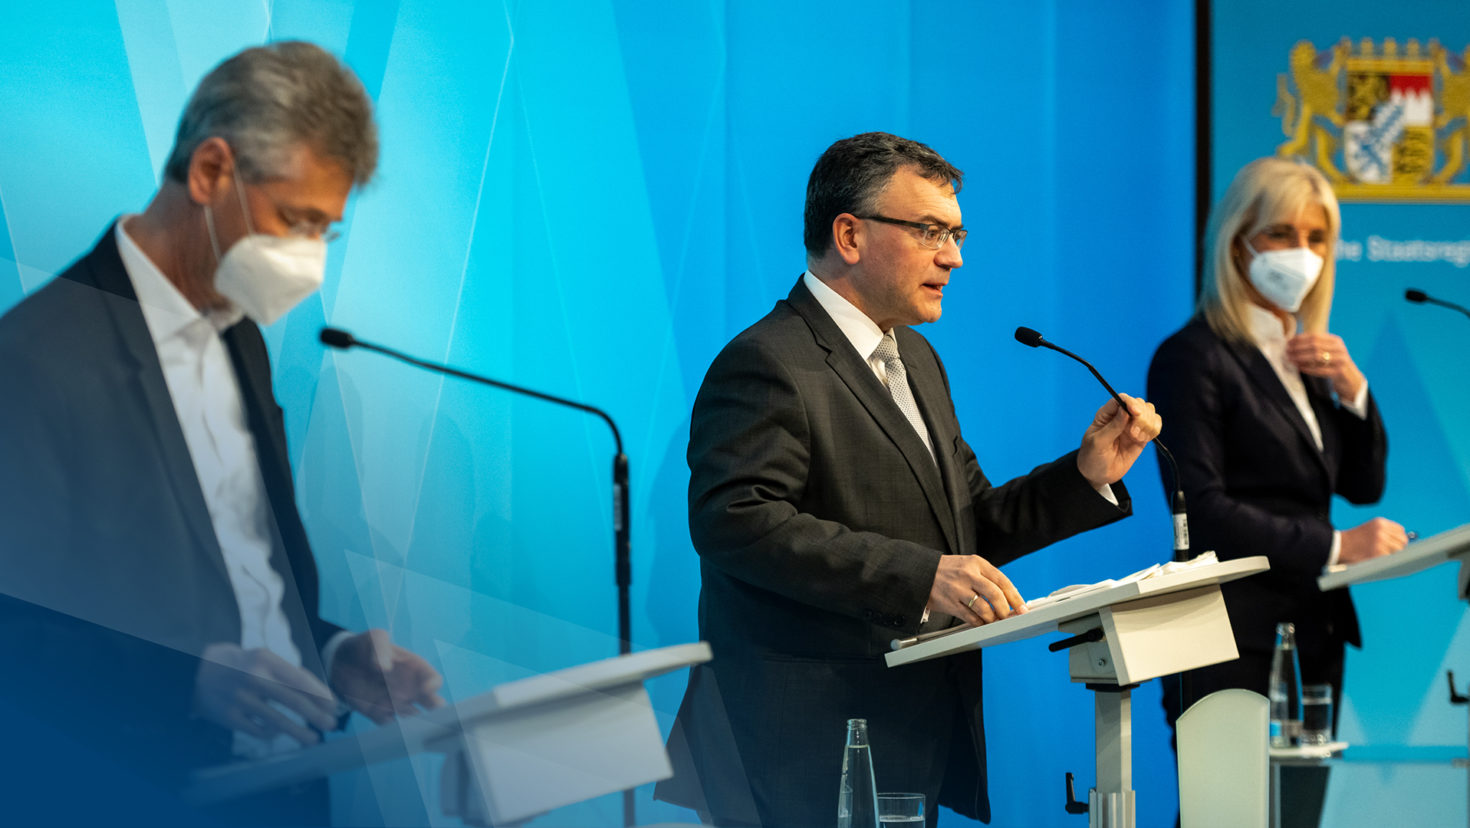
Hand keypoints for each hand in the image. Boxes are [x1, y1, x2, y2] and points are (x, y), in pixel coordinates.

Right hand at [193, 643, 339, 745]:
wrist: (196, 670)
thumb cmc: (239, 664)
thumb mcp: (262, 658)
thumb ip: (285, 672)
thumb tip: (316, 692)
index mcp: (265, 660)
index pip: (300, 680)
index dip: (319, 695)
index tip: (333, 706)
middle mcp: (253, 679)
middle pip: (293, 701)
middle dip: (316, 715)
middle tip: (331, 725)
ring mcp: (240, 699)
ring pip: (277, 721)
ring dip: (299, 732)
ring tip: (313, 739)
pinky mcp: (229, 717)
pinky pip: (257, 730)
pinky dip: (271, 733)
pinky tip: (278, 733)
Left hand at [330, 629, 444, 723]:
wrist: (339, 661)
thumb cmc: (365, 646)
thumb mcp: (374, 638)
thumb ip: (380, 648)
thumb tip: (384, 668)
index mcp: (415, 668)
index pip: (433, 680)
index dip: (433, 686)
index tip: (426, 690)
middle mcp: (410, 688)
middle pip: (432, 704)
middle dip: (437, 714)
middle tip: (435, 720)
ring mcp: (395, 703)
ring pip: (413, 719)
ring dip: (415, 726)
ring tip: (413, 731)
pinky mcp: (378, 714)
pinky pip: (389, 726)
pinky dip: (391, 731)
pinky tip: (390, 735)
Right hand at [928, 555, 1026, 625]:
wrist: (921, 572)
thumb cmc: (949, 570)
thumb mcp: (969, 565)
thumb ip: (987, 578)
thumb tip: (1008, 598)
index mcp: (976, 563)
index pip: (1002, 581)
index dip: (1015, 596)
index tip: (1022, 607)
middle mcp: (968, 574)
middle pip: (995, 595)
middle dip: (1006, 609)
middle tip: (1009, 616)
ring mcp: (958, 589)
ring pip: (984, 608)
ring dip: (992, 618)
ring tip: (993, 620)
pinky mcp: (949, 603)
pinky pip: (970, 617)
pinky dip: (979, 622)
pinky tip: (981, 622)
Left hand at [1076, 393, 1161, 488]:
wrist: (1097, 475)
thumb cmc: (1092, 457)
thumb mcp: (1098, 442)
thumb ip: (1113, 426)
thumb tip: (1125, 410)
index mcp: (1106, 414)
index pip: (1122, 399)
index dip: (1131, 403)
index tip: (1135, 413)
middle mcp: (1121, 416)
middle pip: (1139, 403)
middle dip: (1141, 416)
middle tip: (1133, 433)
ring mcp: (1132, 426)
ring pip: (1150, 412)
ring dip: (1148, 424)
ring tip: (1137, 438)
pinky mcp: (1142, 436)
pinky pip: (1155, 425)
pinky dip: (1154, 430)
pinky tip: (1144, 439)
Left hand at [1286, 332, 1363, 398]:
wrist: (1350, 379)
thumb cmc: (1334, 364)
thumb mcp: (1329, 351)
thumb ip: (1316, 346)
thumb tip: (1293, 342)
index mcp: (1335, 340)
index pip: (1314, 336)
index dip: (1299, 339)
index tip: (1288, 342)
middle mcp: (1339, 348)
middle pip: (1314, 345)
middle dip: (1298, 348)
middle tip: (1287, 351)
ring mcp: (1341, 360)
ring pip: (1316, 356)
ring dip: (1300, 358)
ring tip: (1290, 359)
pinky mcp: (1339, 372)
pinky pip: (1320, 369)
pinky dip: (1308, 368)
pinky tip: (1299, 368)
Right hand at [1339, 517, 1407, 563]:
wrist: (1337, 546)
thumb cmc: (1354, 540)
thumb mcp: (1369, 529)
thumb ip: (1386, 532)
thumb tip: (1405, 541)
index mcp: (1380, 522)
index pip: (1401, 530)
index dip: (1398, 538)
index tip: (1393, 543)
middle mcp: (1381, 530)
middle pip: (1403, 540)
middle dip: (1398, 547)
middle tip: (1389, 551)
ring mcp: (1380, 542)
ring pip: (1399, 550)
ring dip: (1394, 555)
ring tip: (1382, 556)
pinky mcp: (1378, 553)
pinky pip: (1392, 559)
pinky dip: (1388, 561)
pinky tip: (1379, 560)